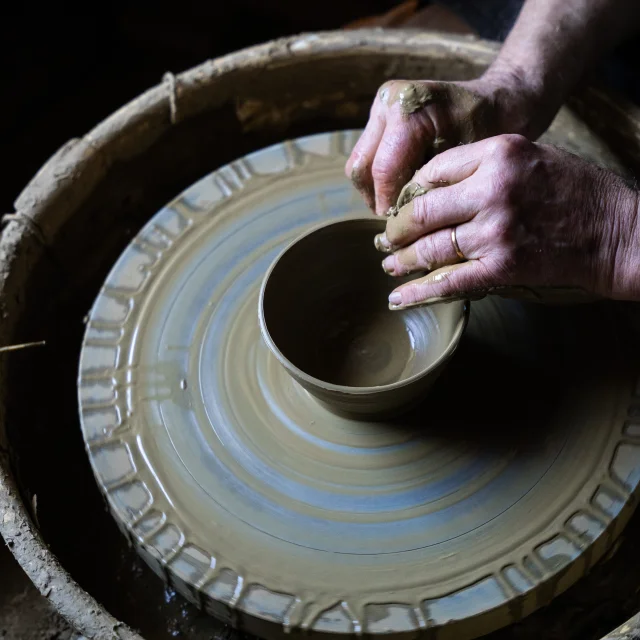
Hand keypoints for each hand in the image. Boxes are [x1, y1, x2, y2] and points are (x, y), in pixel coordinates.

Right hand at [345, 70, 548, 216]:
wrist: (498, 103)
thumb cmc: (490, 136)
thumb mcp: (468, 166)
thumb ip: (434, 190)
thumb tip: (405, 226)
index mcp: (412, 109)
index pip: (385, 170)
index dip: (390, 204)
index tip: (402, 232)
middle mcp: (390, 101)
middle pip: (362, 168)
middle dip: (378, 200)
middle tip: (398, 224)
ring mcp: (381, 106)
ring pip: (358, 165)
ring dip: (374, 193)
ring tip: (398, 211)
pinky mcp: (377, 115)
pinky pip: (365, 158)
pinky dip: (377, 182)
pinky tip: (398, 195)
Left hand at [375, 134, 639, 307]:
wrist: (618, 232)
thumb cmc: (575, 191)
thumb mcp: (530, 156)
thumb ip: (482, 166)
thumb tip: (432, 187)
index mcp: (498, 153)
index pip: (432, 172)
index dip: (409, 192)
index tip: (400, 206)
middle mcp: (493, 189)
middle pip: (422, 211)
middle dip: (396, 229)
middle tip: (384, 238)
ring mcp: (496, 230)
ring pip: (430, 247)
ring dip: (402, 260)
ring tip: (389, 264)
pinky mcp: (503, 266)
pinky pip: (448, 281)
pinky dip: (418, 292)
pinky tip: (399, 298)